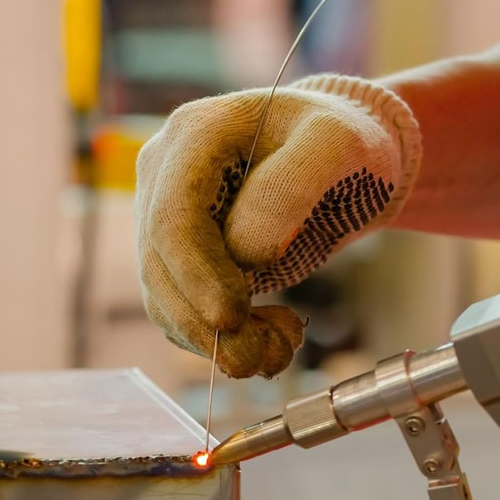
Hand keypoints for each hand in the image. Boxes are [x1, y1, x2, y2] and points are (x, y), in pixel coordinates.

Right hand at [136, 74, 421, 377]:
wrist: (332, 154)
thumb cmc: (339, 139)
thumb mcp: (336, 143)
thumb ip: (293, 186)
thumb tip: (246, 251)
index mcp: (193, 138)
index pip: (172, 221)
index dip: (196, 278)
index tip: (233, 319)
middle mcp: (164, 177)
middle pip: (159, 268)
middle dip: (205, 325)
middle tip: (256, 361)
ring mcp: (165, 218)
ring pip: (165, 300)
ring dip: (215, 342)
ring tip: (278, 350)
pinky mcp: (180, 256)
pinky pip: (183, 311)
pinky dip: (222, 339)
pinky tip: (270, 338)